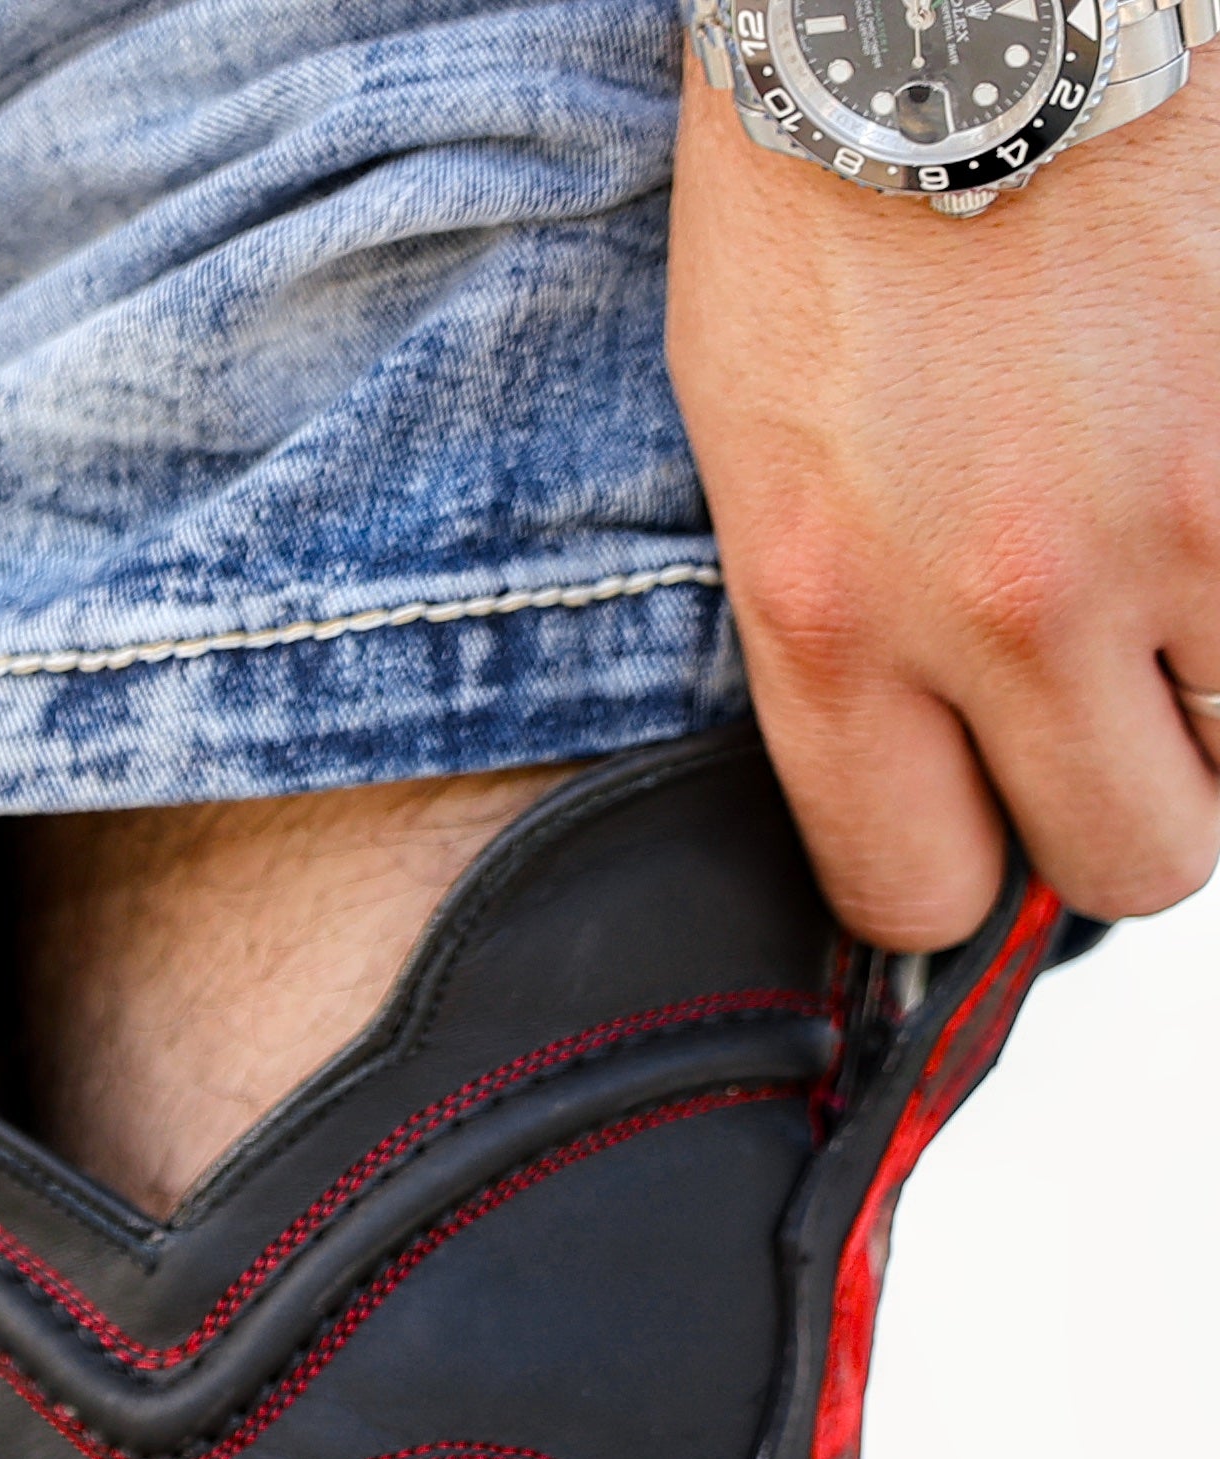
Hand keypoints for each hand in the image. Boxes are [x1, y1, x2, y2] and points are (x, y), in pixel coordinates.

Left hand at [671, 67, 1219, 941]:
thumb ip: (841, 646)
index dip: (956, 865)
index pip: (916, 890)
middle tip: (1106, 712)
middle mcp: (1006, 605)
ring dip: (1218, 702)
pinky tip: (1199, 492)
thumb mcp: (765, 470)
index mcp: (833, 626)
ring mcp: (1175, 517)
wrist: (950, 7)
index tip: (974, 813)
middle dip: (1120, 803)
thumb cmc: (829, 217)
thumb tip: (938, 776)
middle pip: (1128, 857)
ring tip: (1170, 603)